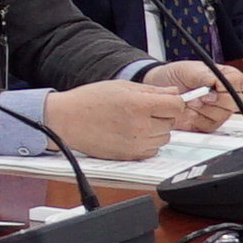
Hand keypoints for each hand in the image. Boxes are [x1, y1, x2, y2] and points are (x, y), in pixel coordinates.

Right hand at [48, 78, 199, 162]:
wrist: (66, 120)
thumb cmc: (88, 101)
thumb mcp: (121, 86)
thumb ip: (151, 90)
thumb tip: (173, 92)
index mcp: (139, 105)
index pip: (177, 105)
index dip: (173, 102)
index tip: (166, 101)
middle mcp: (140, 126)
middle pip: (172, 122)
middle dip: (162, 115)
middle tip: (143, 110)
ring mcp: (136, 143)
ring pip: (164, 137)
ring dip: (156, 130)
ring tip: (136, 122)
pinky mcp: (130, 156)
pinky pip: (153, 150)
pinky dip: (148, 143)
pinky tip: (133, 134)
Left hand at [142, 61, 237, 131]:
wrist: (160, 87)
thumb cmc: (177, 75)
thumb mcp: (189, 70)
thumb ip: (203, 76)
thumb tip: (214, 81)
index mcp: (225, 78)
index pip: (238, 82)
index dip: (229, 85)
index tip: (215, 85)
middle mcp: (225, 96)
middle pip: (234, 102)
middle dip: (216, 99)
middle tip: (201, 96)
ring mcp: (218, 111)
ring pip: (222, 115)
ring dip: (204, 109)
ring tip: (190, 101)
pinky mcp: (207, 123)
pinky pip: (209, 125)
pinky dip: (196, 119)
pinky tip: (187, 111)